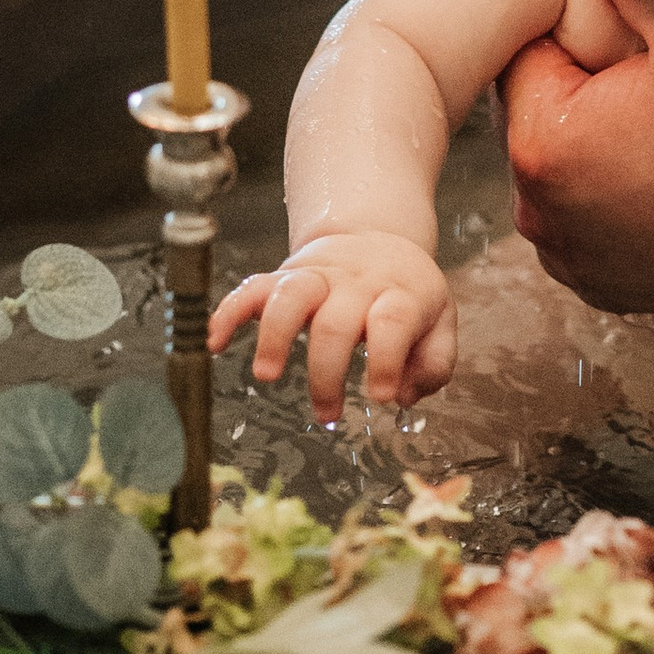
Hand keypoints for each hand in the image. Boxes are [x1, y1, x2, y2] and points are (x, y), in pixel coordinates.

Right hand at [209, 234, 456, 419]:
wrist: (376, 240)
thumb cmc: (407, 295)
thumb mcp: (438, 322)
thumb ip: (432, 363)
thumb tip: (405, 396)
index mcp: (398, 294)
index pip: (392, 323)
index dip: (387, 361)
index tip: (380, 397)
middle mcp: (355, 283)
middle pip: (335, 322)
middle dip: (326, 372)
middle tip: (327, 413)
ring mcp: (317, 277)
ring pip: (291, 295)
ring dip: (275, 335)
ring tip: (267, 375)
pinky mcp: (285, 276)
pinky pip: (252, 287)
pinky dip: (230, 311)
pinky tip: (215, 341)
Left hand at [500, 0, 653, 320]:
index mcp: (544, 142)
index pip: (525, 56)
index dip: (572, 32)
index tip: (621, 33)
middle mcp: (538, 211)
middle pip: (538, 117)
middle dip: (581, 91)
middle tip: (648, 79)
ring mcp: (566, 256)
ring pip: (559, 171)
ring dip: (592, 147)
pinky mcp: (596, 286)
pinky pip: (583, 221)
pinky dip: (610, 200)